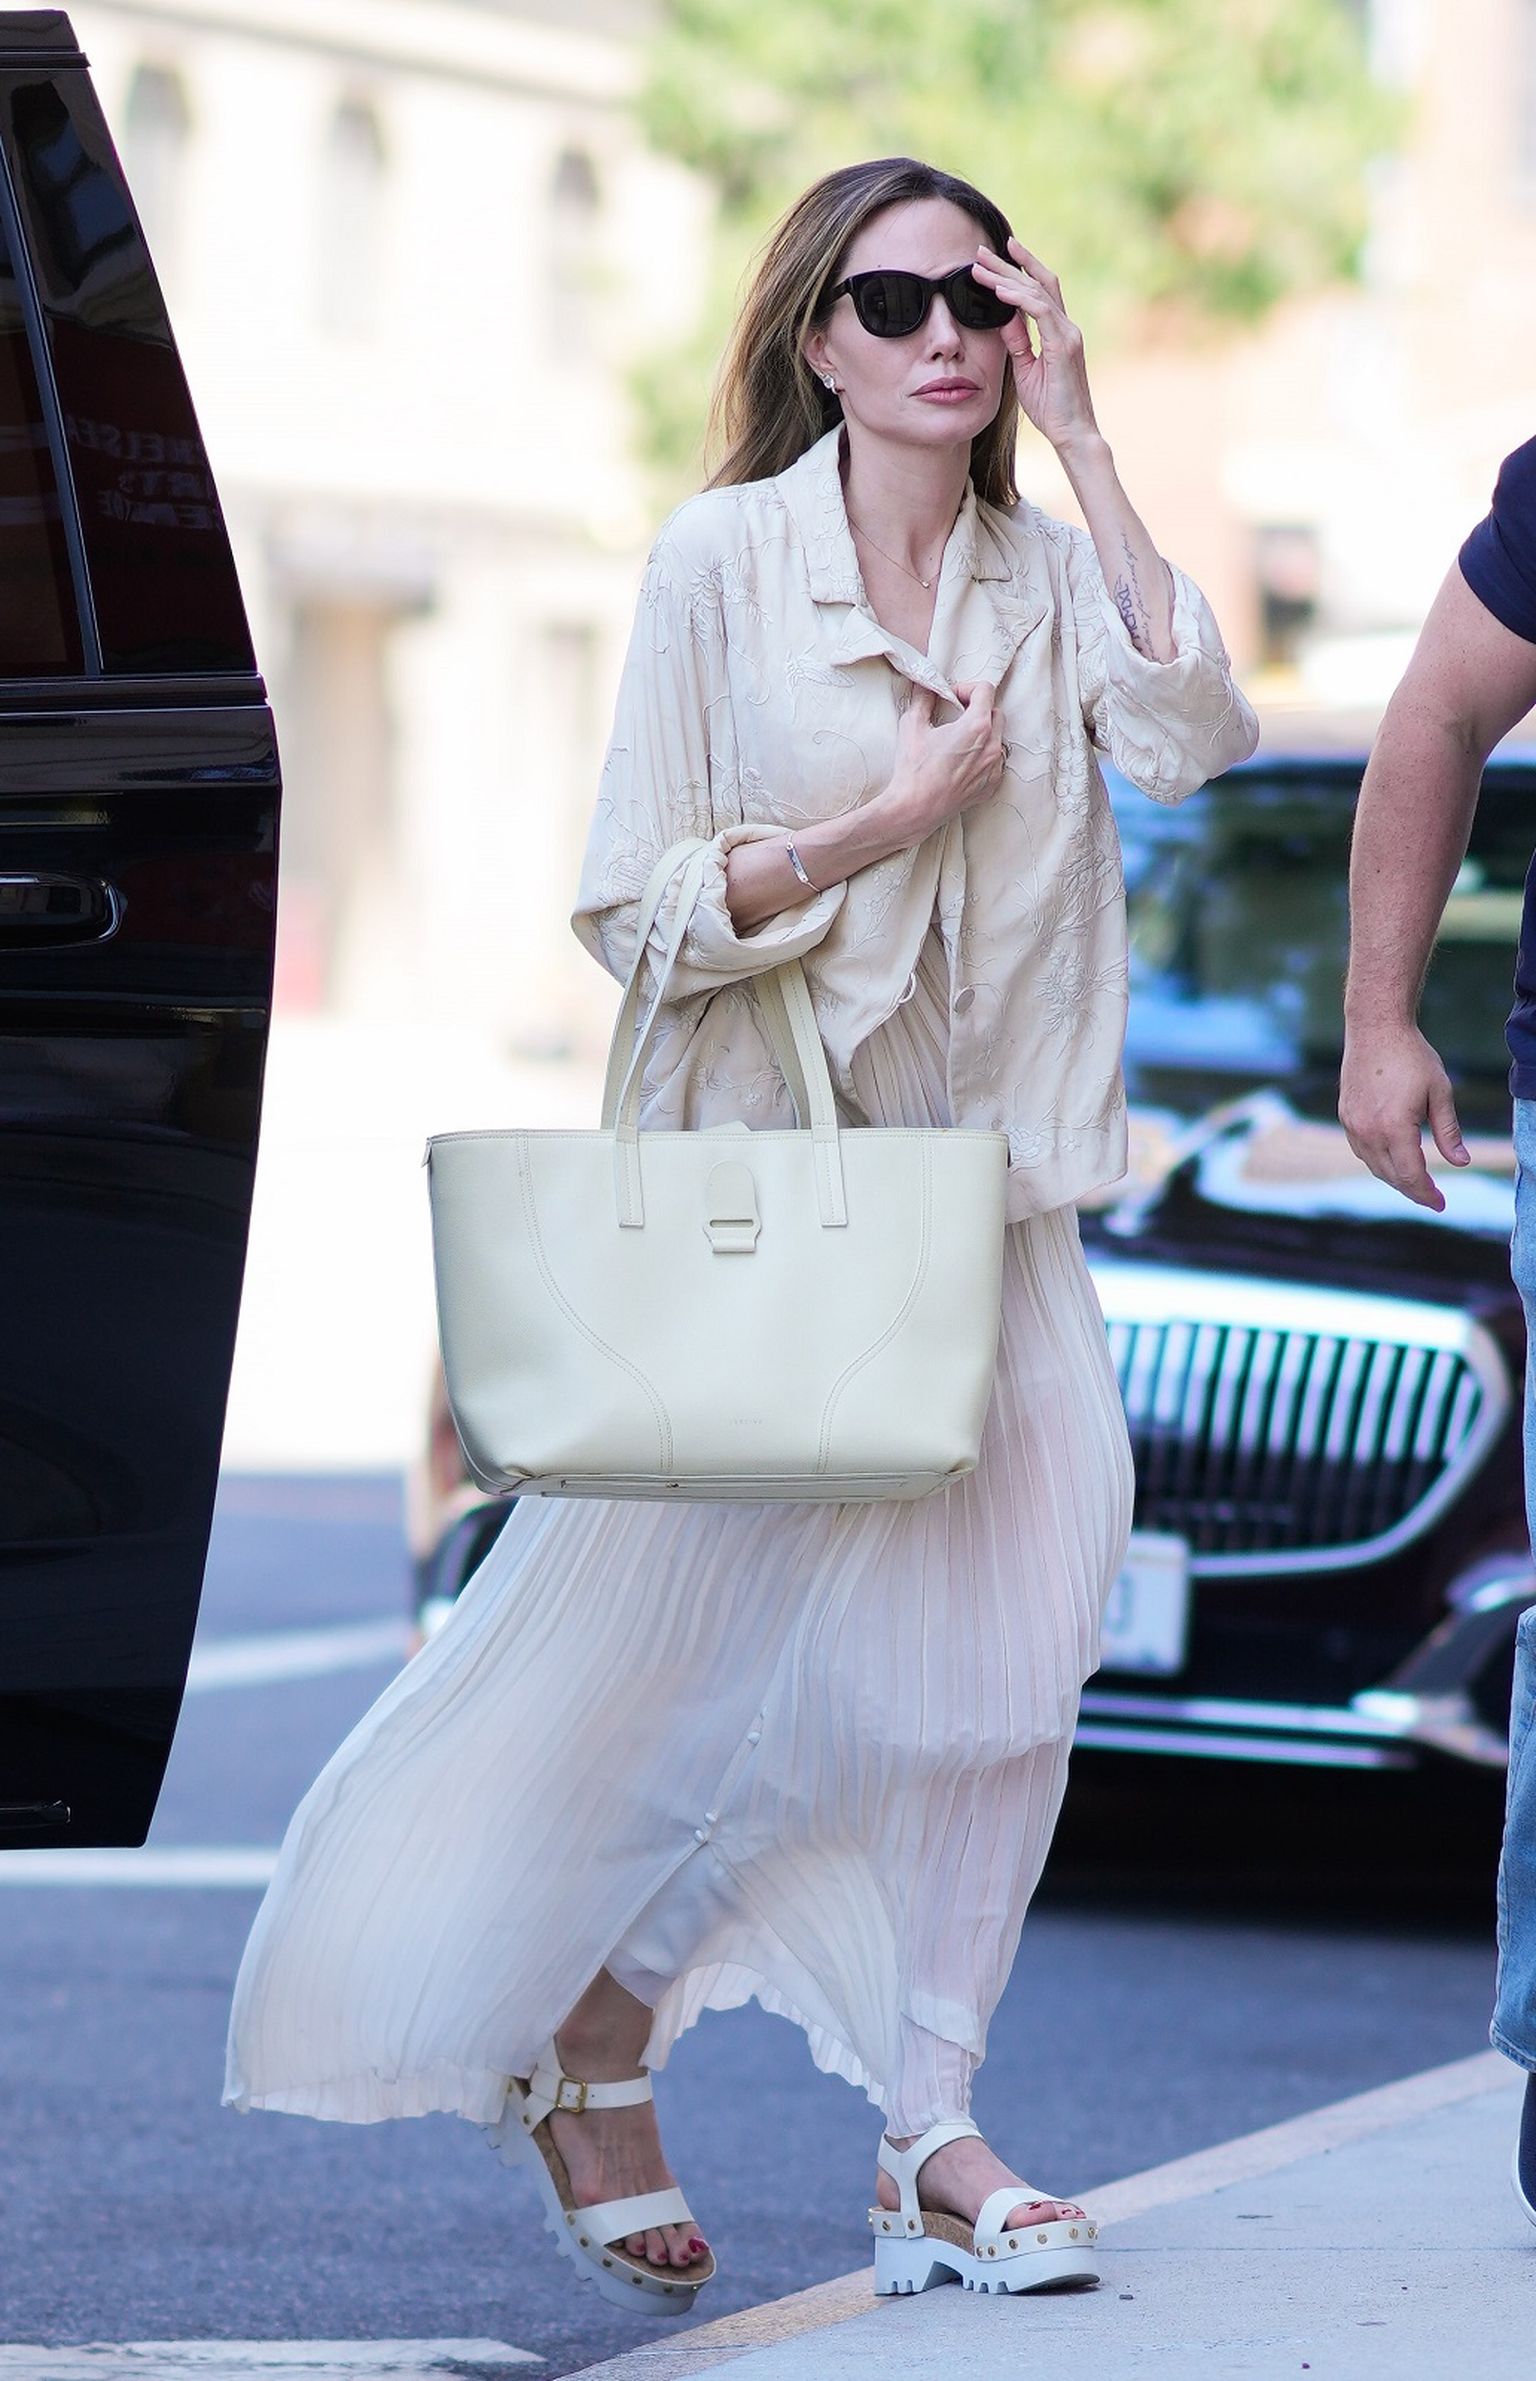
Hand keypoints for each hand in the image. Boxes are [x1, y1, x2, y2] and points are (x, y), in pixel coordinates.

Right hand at [880, 680, 1004, 838]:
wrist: (915, 809)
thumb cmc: (913, 769)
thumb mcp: (912, 724)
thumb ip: (923, 698)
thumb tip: (926, 685)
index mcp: (977, 726)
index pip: (985, 690)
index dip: (966, 688)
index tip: (952, 698)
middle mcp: (992, 746)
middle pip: (995, 712)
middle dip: (977, 709)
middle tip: (955, 716)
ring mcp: (994, 768)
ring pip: (997, 738)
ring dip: (982, 733)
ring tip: (958, 740)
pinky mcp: (991, 785)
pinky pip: (994, 762)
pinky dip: (982, 756)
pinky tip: (961, 762)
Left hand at [970, 238, 1098, 453]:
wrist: (1071, 432)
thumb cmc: (1050, 407)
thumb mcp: (1025, 370)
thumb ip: (1017, 343)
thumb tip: (1003, 319)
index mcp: (1059, 332)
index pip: (1039, 291)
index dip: (1018, 271)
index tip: (994, 259)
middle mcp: (1066, 327)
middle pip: (1038, 282)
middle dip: (1009, 264)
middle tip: (981, 250)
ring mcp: (1068, 334)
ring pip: (1037, 291)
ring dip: (1007, 277)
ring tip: (981, 266)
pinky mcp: (1064, 345)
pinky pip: (1040, 312)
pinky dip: (1018, 298)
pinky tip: (999, 290)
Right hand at [1338, 1022, 1469, 1211]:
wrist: (1375, 1029)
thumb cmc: (1412, 1057)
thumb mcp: (1440, 1093)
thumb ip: (1448, 1131)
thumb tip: (1461, 1162)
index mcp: (1394, 1127)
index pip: (1411, 1175)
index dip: (1427, 1194)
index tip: (1441, 1204)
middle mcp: (1368, 1131)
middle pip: (1391, 1176)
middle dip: (1413, 1190)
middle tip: (1432, 1197)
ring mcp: (1352, 1125)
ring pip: (1374, 1166)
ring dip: (1394, 1177)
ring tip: (1414, 1180)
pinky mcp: (1345, 1116)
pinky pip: (1361, 1150)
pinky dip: (1378, 1161)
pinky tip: (1392, 1158)